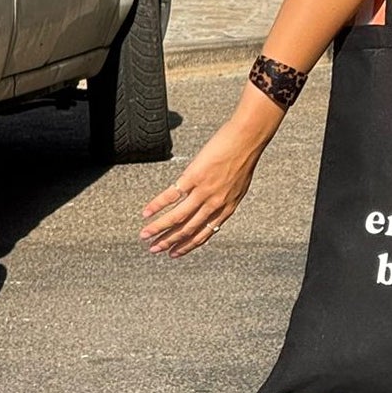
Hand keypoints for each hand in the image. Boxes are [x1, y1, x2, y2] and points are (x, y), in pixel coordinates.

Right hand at [141, 124, 260, 257]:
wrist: (247, 138)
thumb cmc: (244, 157)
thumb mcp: (238, 186)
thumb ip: (225, 199)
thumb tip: (212, 204)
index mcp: (226, 208)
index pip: (204, 234)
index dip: (187, 246)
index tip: (174, 253)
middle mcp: (214, 204)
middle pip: (187, 229)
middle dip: (169, 242)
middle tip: (154, 250)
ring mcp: (204, 191)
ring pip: (177, 217)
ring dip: (159, 228)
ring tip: (145, 236)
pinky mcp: (194, 176)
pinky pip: (172, 195)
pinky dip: (157, 205)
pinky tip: (146, 212)